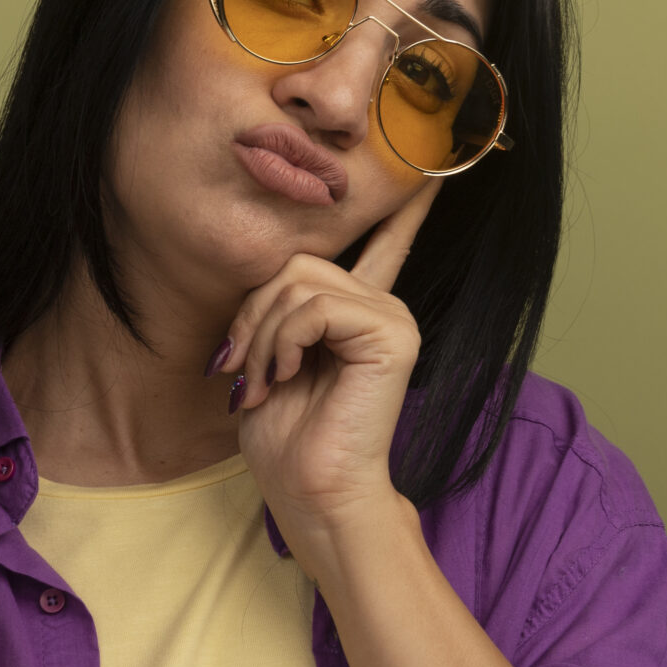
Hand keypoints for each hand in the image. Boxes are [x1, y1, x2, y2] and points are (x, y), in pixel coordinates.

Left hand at [222, 176, 440, 534]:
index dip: (403, 205)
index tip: (428, 172)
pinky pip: (315, 306)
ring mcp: (391, 316)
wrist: (314, 493)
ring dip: (259, 338)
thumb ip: (277, 308)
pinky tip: (286, 376)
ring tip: (258, 384)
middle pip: (295, 263)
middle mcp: (382, 305)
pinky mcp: (392, 333)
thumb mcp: (268, 357)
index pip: (383, 242)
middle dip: (252, 316)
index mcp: (358, 310)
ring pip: (298, 284)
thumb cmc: (288, 439)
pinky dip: (282, 341)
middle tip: (238, 371)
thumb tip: (271, 275)